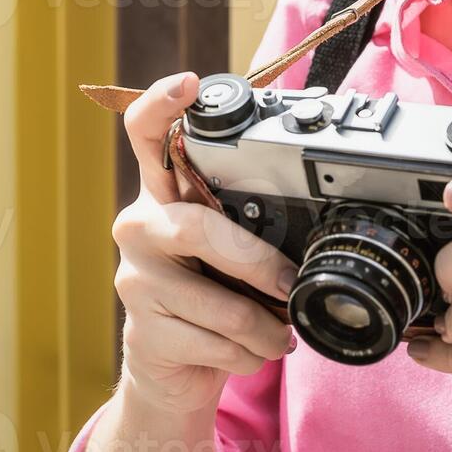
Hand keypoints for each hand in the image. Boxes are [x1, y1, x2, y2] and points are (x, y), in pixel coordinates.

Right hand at [111, 71, 299, 415]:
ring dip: (264, 327)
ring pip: (217, 303)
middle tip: (289, 284)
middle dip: (257, 263)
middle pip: (199, 230)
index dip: (163, 105)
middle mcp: (141, 226)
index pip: (147, 135)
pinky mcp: (144, 332)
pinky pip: (216, 343)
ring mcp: (136, 280)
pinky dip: (248, 354)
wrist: (172, 369)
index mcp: (164, 192)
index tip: (187, 83)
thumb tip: (315, 217)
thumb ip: (248, 217)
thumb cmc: (212, 291)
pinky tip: (249, 351)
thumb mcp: (228, 245)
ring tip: (279, 333)